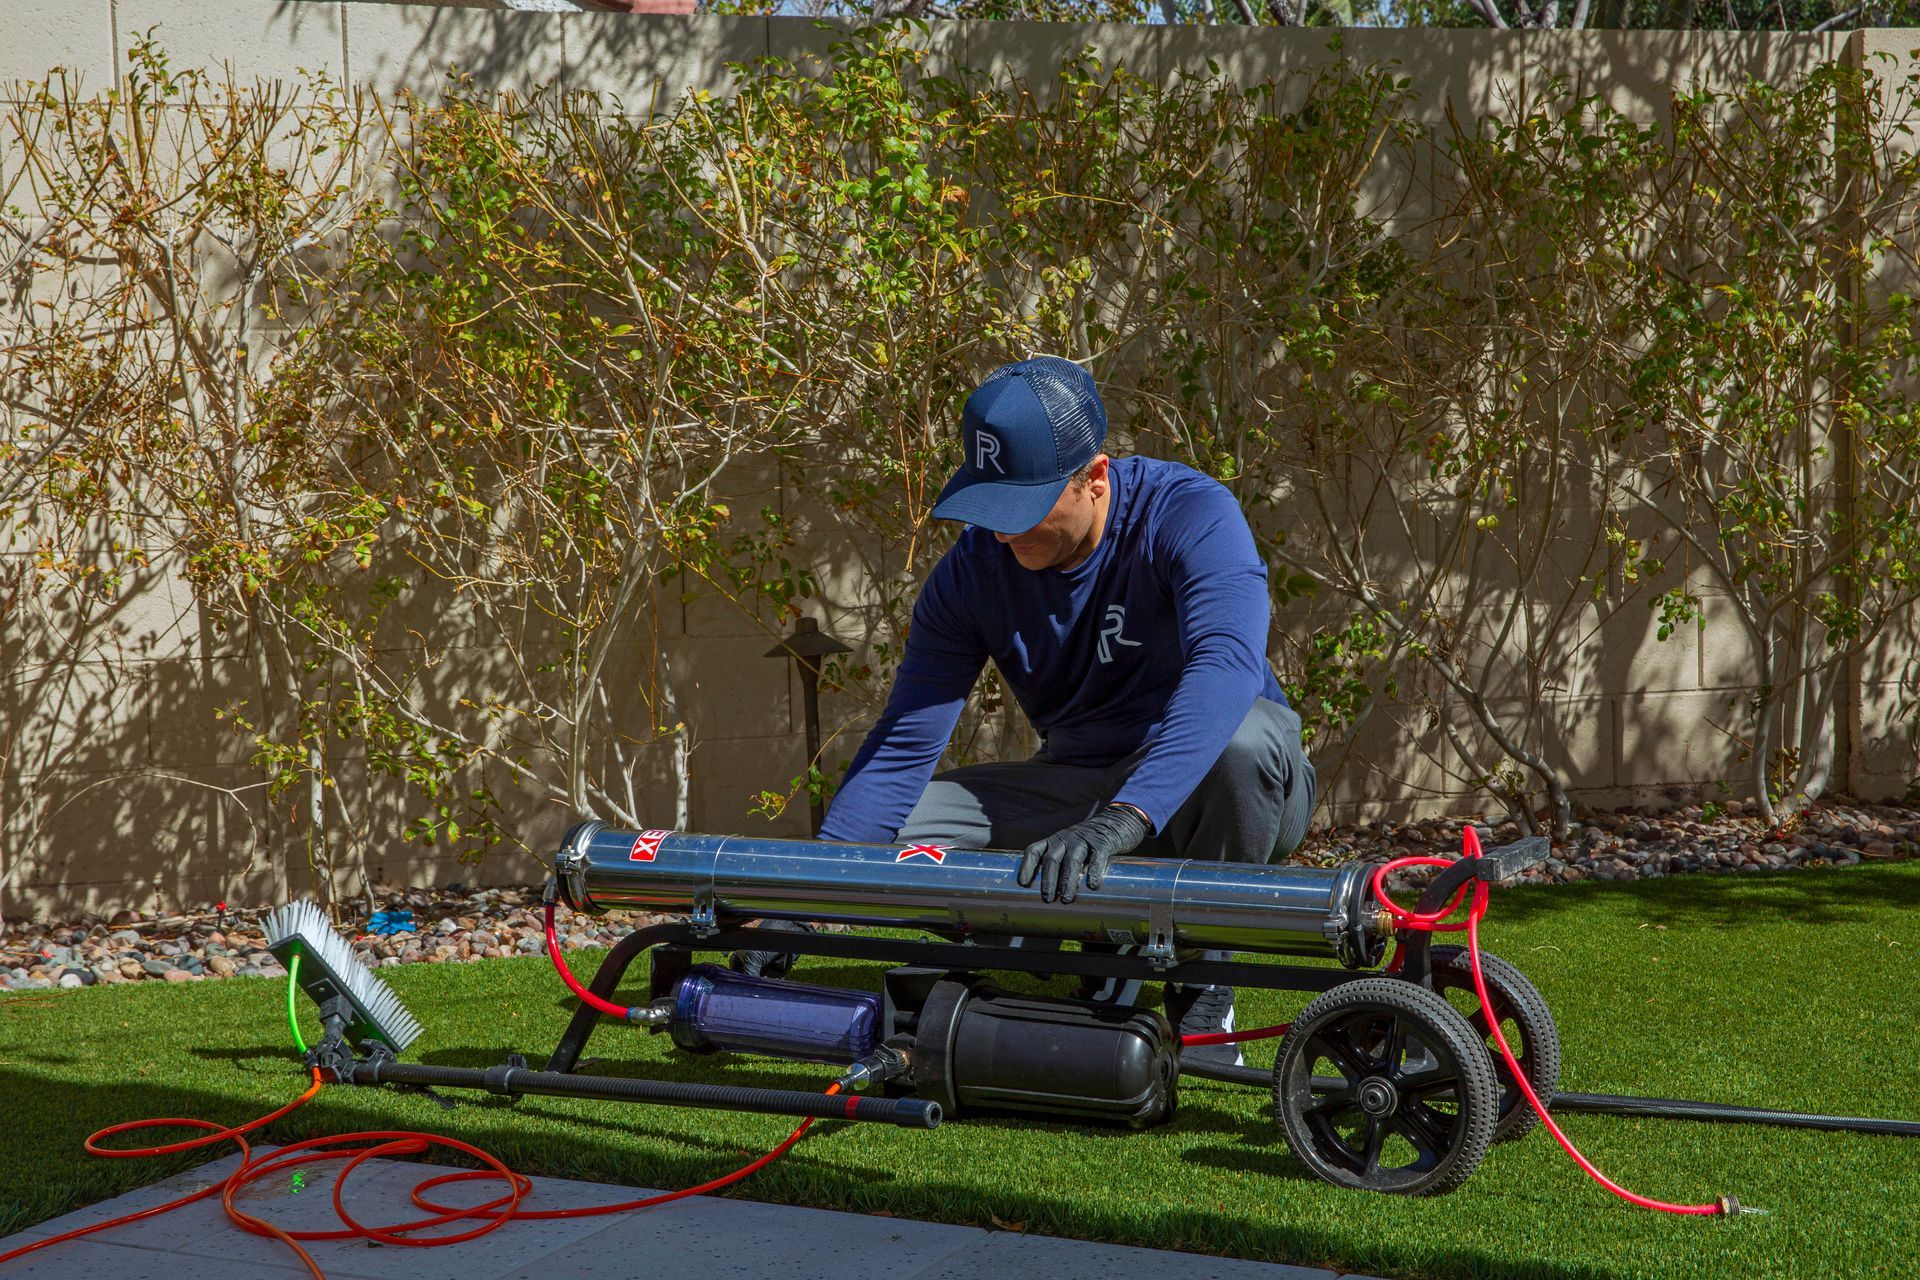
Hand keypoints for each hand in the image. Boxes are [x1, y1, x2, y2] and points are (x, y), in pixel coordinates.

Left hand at [1018, 803, 1149, 903]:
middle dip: (1048, 880)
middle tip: (1047, 898)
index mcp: (1054, 840)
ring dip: (1067, 881)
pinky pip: (1097, 857)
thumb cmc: (1089, 843)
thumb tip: (1052, 895)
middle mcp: (1066, 838)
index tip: (1023, 884)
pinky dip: (1094, 871)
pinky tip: (1092, 885)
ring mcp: (1084, 839)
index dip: (1026, 866)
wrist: (1117, 822)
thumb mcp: (1070, 847)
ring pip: (1072, 860)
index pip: (1034, 850)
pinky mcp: (1103, 842)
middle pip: (1052, 859)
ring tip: (1066, 898)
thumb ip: (1061, 863)